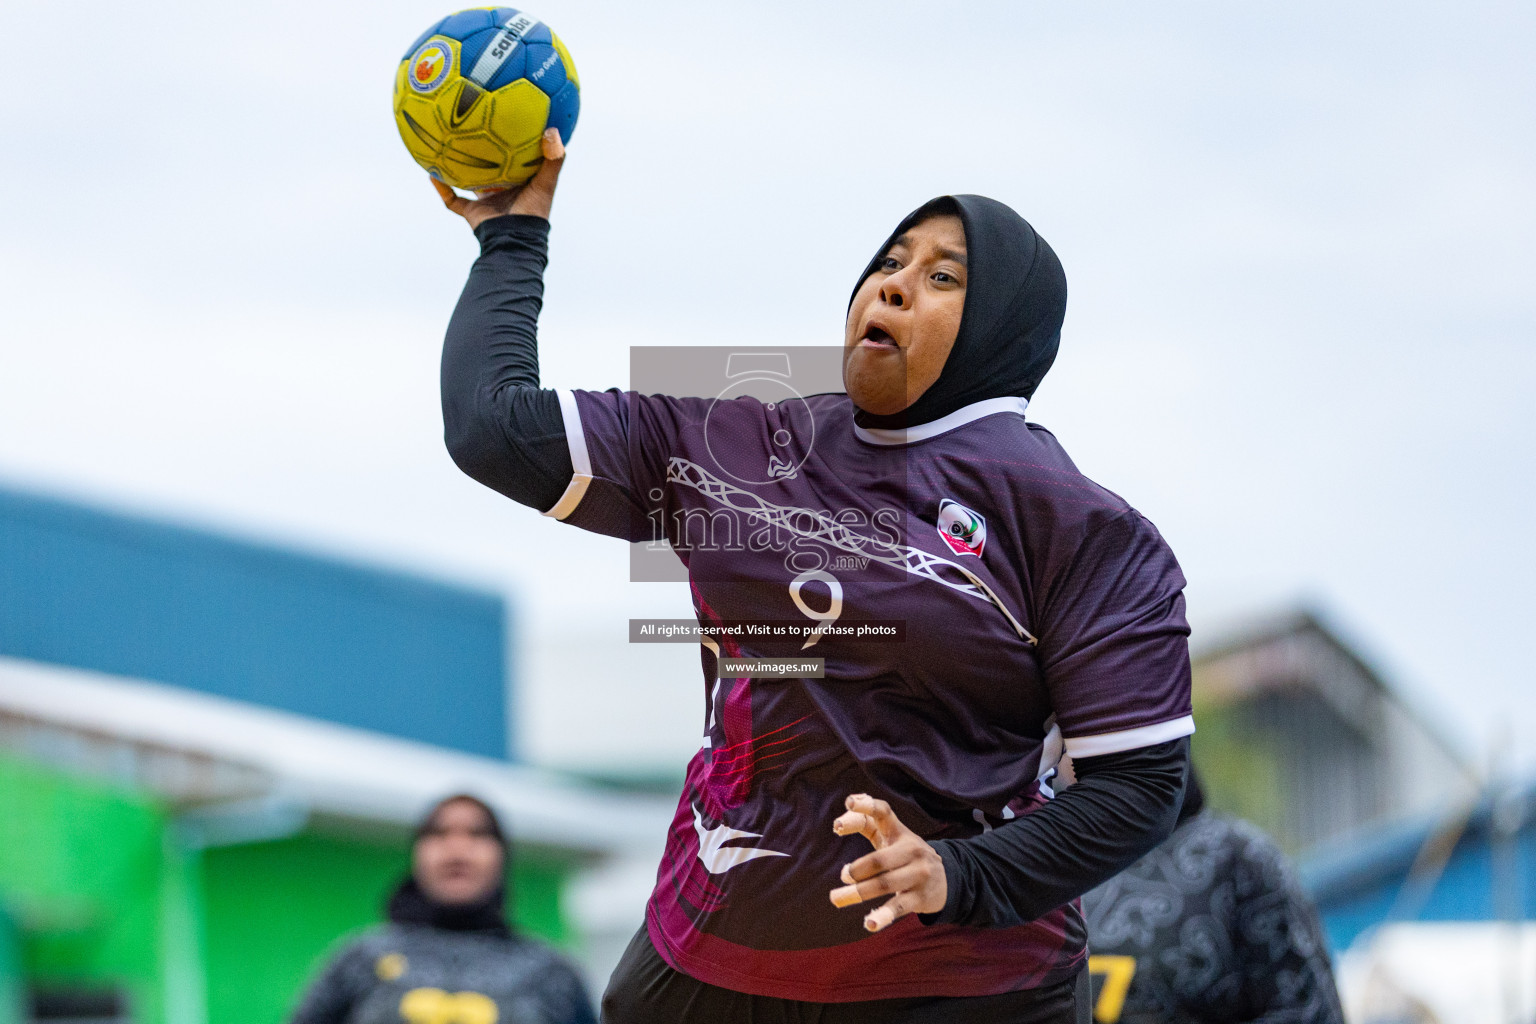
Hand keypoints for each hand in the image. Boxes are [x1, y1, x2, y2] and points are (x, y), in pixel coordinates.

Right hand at [431, 127, 565, 228]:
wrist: (514, 240)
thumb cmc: (533, 213)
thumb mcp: (546, 183)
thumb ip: (553, 160)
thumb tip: (552, 130)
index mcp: (520, 184)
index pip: (515, 160)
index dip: (512, 145)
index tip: (506, 124)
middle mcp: (502, 192)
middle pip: (490, 169)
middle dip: (482, 154)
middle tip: (473, 130)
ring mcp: (486, 202)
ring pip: (469, 182)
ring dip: (458, 168)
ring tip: (446, 146)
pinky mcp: (472, 212)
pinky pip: (452, 199)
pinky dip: (442, 188)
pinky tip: (431, 172)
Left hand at [828, 793, 946, 932]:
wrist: (947, 879)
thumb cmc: (906, 855)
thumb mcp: (893, 838)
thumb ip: (867, 826)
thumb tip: (839, 822)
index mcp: (900, 832)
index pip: (883, 813)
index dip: (866, 806)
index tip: (849, 802)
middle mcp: (911, 850)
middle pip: (879, 859)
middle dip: (858, 869)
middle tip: (843, 876)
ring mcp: (919, 874)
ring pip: (884, 884)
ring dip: (859, 892)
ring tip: (837, 898)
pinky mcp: (921, 897)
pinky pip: (898, 907)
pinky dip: (883, 916)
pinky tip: (869, 924)